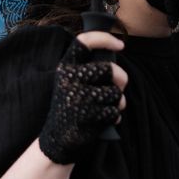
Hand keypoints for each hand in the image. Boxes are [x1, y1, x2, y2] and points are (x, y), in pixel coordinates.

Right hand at [38, 32, 127, 163]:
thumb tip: (116, 53)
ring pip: (115, 92)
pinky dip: (114, 116)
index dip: (105, 38)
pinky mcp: (86, 116)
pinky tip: (104, 120)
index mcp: (66, 67)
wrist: (57, 140)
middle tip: (119, 86)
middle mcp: (70, 79)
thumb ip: (88, 68)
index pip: (85, 41)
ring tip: (106, 107)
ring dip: (117, 102)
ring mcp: (78, 97)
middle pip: (110, 69)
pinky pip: (114, 111)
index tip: (121, 44)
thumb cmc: (72, 105)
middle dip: (121, 78)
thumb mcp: (71, 82)